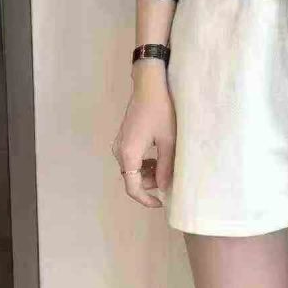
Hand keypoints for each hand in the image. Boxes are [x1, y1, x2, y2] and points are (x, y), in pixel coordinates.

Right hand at [111, 61, 175, 206]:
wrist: (149, 85)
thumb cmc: (161, 110)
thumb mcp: (168, 140)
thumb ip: (166, 166)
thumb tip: (164, 187)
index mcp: (128, 154)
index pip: (132, 187)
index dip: (146, 199)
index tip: (161, 203)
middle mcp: (119, 151)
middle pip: (131, 178)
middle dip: (150, 183)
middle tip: (169, 179)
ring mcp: (120, 143)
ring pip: (132, 168)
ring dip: (148, 172)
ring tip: (167, 166)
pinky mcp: (124, 136)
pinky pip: (132, 157)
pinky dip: (144, 162)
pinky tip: (159, 156)